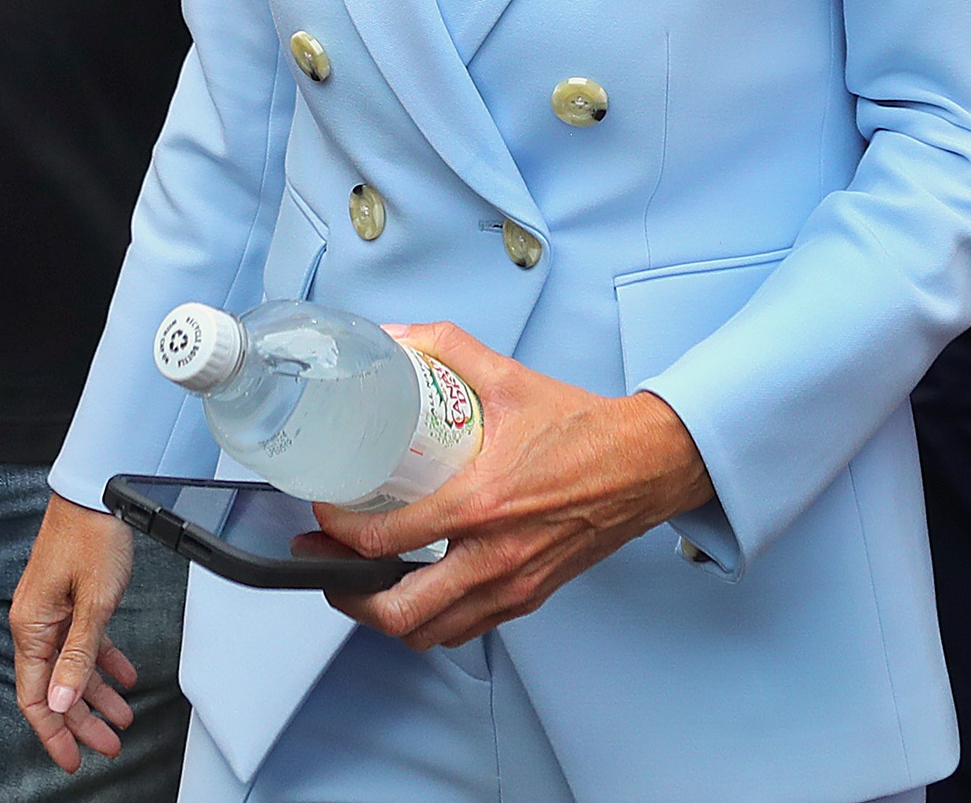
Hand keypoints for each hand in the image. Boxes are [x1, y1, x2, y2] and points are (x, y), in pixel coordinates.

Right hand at [7, 495, 143, 772]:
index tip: (73, 759)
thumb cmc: (92, 535)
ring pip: (74, 667)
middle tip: (108, 744)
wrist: (98, 490)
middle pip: (57, 688)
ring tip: (123, 718)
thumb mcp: (94, 603)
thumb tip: (63, 703)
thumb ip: (79, 656)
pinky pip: (85, 641)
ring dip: (98, 694)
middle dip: (83, 721)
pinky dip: (104, 661)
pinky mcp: (71, 598)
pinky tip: (124, 676)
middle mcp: (37, 623)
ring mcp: (54, 610)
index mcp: (32, 628)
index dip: (54, 732)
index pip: (37, 697)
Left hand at [309, 323, 711, 650]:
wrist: (646, 464)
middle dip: (347, 593)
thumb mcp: (510, 378)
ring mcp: (512, 586)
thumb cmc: (584, 430)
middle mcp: (494, 557)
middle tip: (326, 565)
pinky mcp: (529, 598)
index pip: (387, 541)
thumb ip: (449, 349)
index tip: (324, 516)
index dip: (339, 534)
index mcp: (482, 505)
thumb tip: (397, 337)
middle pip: (398, 612)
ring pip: (430, 633)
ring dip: (388, 616)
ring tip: (365, 582)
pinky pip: (466, 631)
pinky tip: (421, 589)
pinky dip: (433, 621)